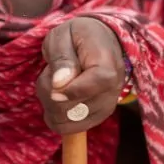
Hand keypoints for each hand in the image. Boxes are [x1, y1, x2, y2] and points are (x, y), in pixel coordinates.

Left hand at [36, 17, 126, 134]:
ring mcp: (107, 106)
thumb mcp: (62, 36)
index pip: (99, 82)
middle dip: (50, 92)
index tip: (54, 86)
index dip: (72, 89)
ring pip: (68, 121)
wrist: (97, 42)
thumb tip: (59, 83)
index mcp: (107, 61)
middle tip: (50, 72)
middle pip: (76, 108)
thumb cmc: (77, 36)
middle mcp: (114, 89)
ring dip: (50, 104)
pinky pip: (68, 128)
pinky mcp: (97, 118)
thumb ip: (61, 58)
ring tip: (55, 83)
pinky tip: (58, 97)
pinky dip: (54, 115)